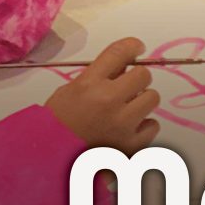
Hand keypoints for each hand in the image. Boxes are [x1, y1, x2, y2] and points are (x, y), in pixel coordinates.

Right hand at [45, 38, 161, 152]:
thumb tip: (124, 69)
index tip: (137, 48)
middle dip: (136, 79)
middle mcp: (108, 100)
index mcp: (89, 84)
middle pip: (143, 75)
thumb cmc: (57, 123)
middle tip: (127, 88)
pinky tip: (129, 129)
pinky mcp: (131, 144)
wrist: (51, 157)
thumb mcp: (69, 91)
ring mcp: (122, 124)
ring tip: (127, 110)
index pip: (119, 53)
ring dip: (142, 102)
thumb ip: (97, 78)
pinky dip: (143, 126)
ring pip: (152, 98)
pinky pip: (152, 125)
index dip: (132, 46)